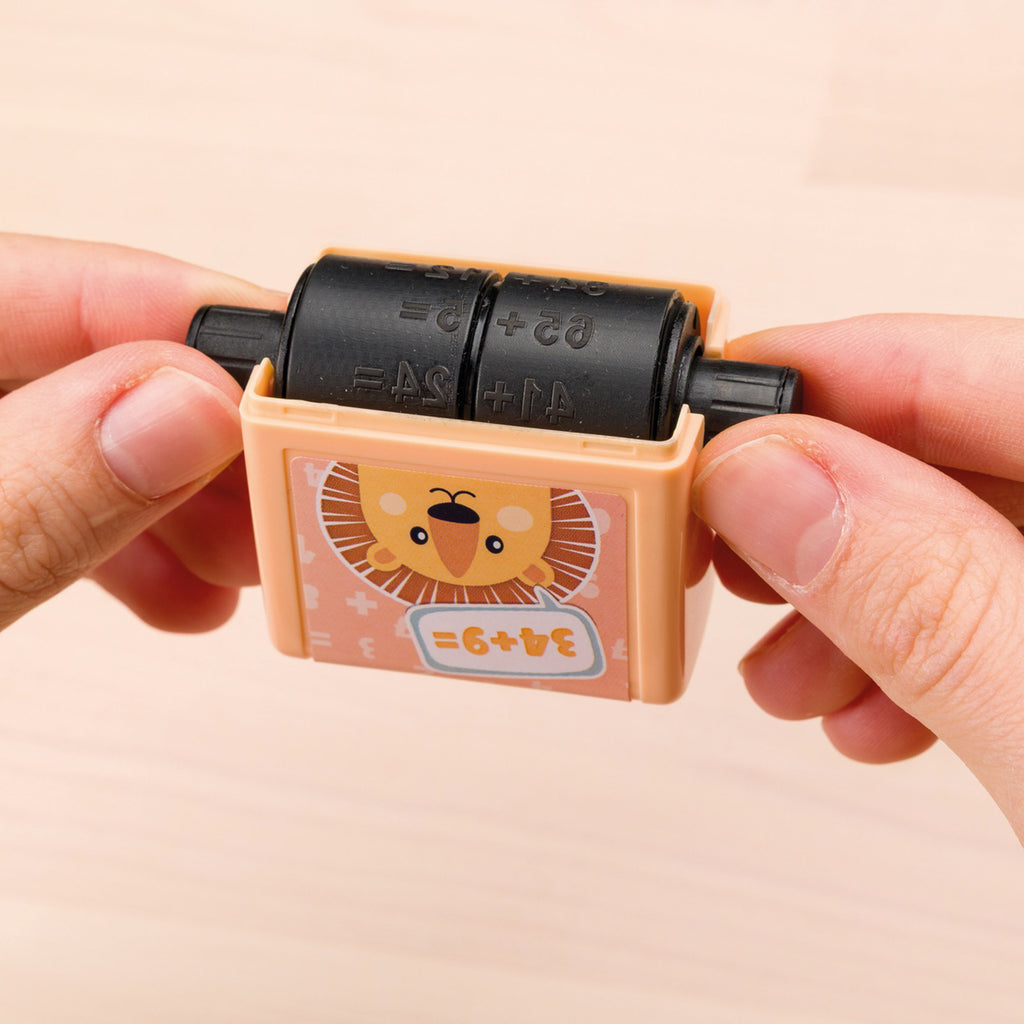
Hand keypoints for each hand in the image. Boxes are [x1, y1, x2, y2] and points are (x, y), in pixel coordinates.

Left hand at [0, 234, 283, 632]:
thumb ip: (41, 487)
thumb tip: (189, 408)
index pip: (48, 283)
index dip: (186, 315)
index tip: (288, 376)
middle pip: (86, 362)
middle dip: (200, 433)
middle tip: (279, 488)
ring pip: (87, 439)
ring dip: (184, 501)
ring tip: (244, 560)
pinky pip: (60, 498)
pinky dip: (132, 544)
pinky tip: (184, 589)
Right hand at [691, 314, 1023, 842]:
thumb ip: (928, 602)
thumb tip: (768, 483)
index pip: (978, 367)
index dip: (826, 373)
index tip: (705, 411)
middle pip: (952, 451)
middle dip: (817, 508)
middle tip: (721, 548)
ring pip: (956, 537)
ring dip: (845, 595)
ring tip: (785, 671)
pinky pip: (981, 611)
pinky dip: (902, 653)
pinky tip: (865, 711)